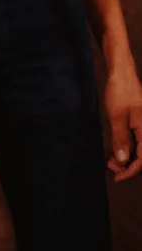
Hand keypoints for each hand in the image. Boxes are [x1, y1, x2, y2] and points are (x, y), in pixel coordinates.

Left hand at [104, 65, 141, 181]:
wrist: (122, 73)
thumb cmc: (120, 92)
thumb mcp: (117, 116)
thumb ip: (121, 139)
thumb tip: (123, 162)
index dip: (131, 171)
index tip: (118, 177)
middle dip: (128, 165)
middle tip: (111, 166)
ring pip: (138, 148)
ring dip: (126, 157)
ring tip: (111, 160)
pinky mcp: (138, 122)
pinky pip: (135, 140)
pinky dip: (126, 147)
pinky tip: (116, 149)